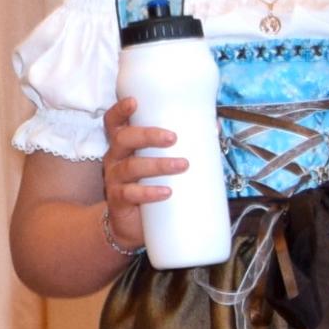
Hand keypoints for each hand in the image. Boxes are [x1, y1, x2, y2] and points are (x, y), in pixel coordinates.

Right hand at [99, 96, 183, 251]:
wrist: (130, 226)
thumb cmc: (148, 185)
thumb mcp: (161, 163)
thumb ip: (184, 145)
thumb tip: (214, 127)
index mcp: (124, 145)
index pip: (114, 122)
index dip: (120, 110)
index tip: (134, 102)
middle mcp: (115, 159)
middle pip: (123, 139)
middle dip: (147, 135)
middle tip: (173, 138)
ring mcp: (114, 180)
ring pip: (131, 167)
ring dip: (158, 164)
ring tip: (182, 165)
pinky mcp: (118, 201)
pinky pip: (130, 194)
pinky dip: (149, 192)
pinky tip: (166, 192)